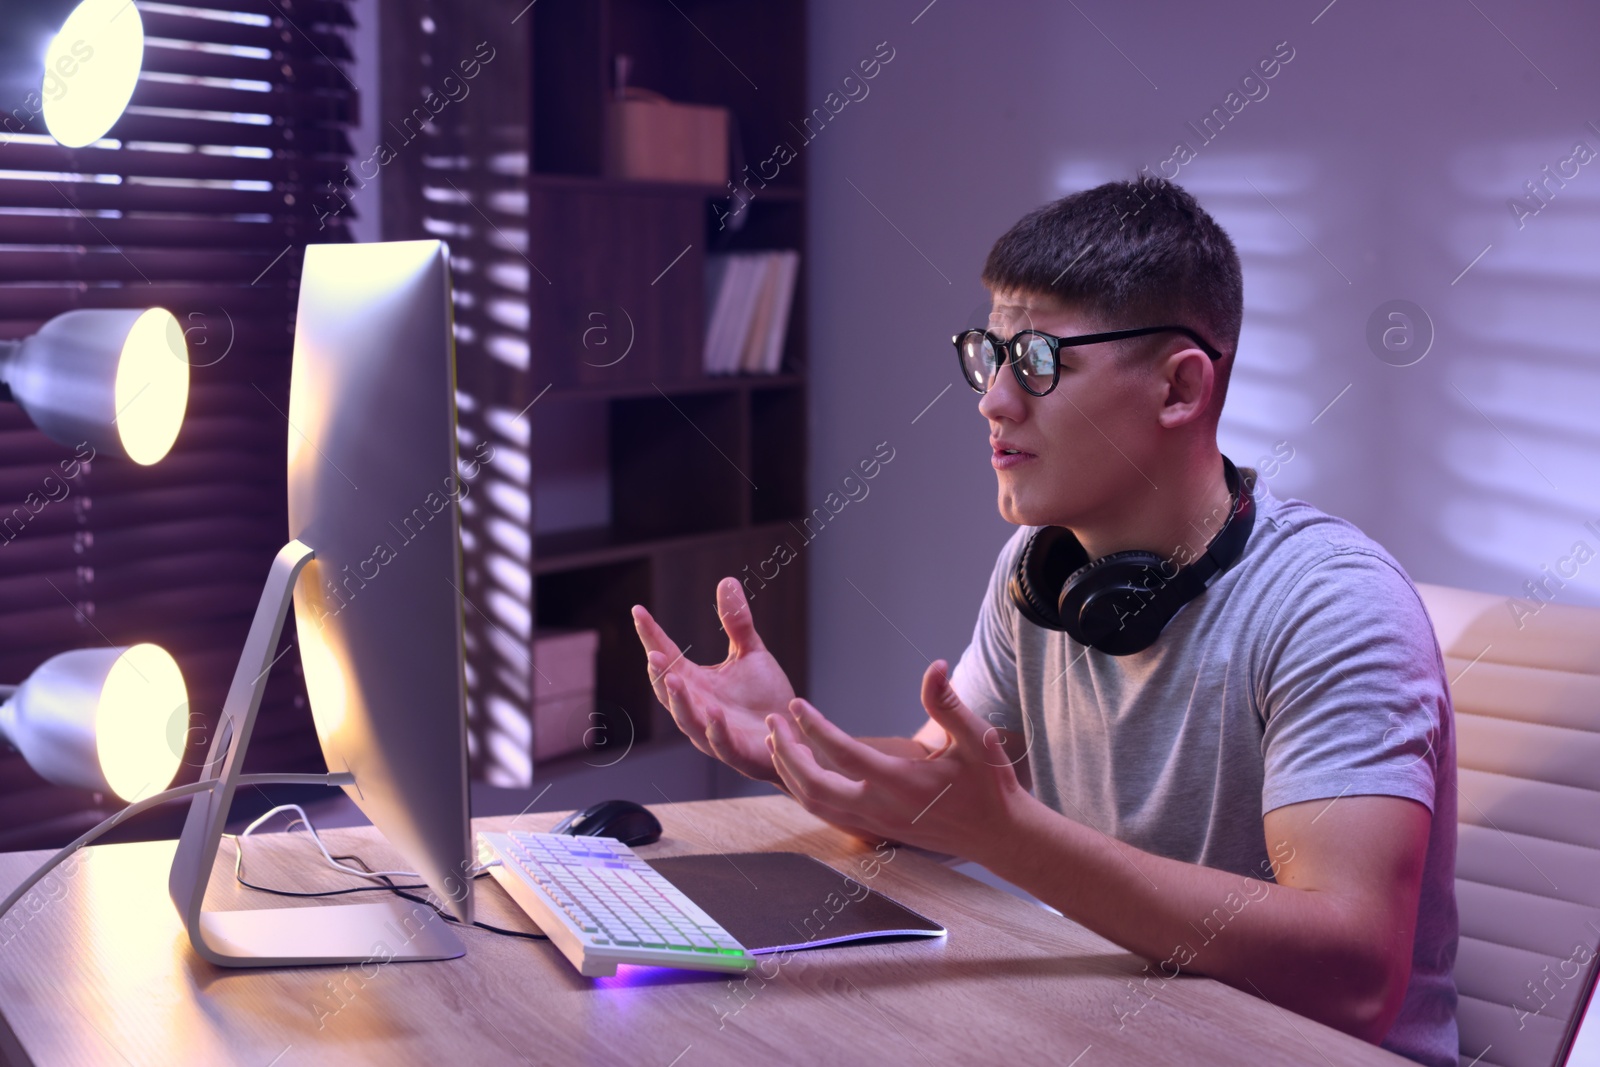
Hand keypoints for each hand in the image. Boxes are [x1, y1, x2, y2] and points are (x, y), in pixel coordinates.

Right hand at [632, 578, 797, 783]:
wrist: (794, 733)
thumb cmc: (766, 698)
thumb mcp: (751, 653)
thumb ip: (736, 622)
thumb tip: (726, 580)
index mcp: (697, 683)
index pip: (668, 657)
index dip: (651, 636)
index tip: (638, 611)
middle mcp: (698, 708)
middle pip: (669, 691)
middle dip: (658, 674)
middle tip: (653, 654)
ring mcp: (714, 732)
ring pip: (688, 719)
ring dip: (679, 701)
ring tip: (673, 680)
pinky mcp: (737, 752)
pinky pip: (721, 743)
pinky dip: (716, 729)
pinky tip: (715, 712)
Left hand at [765, 659, 1029, 860]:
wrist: (1000, 837)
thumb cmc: (991, 786)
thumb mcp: (978, 739)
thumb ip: (949, 704)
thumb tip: (934, 666)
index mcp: (902, 783)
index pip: (843, 755)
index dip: (814, 729)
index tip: (796, 705)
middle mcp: (882, 808)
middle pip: (814, 787)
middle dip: (786, 754)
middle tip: (773, 722)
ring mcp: (876, 823)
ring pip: (815, 805)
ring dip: (791, 774)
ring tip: (778, 742)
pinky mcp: (876, 831)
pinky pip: (827, 813)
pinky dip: (806, 790)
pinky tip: (801, 769)